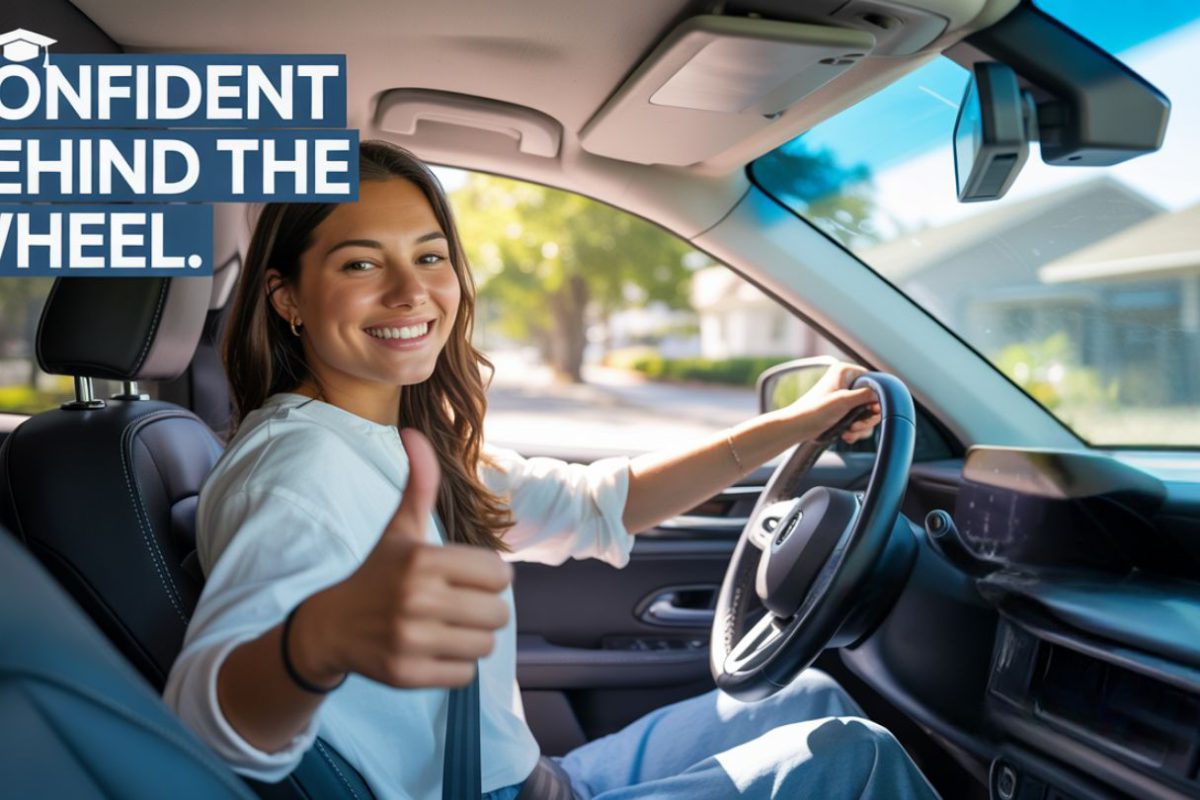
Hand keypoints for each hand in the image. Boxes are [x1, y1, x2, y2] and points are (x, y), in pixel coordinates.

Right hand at [292, 429, 512, 688]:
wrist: (329, 627)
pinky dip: (455, 666)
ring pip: (485, 646)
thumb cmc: (377, 573)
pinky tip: (431, 650)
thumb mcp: (399, 528)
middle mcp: (416, 599)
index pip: (499, 574)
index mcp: (422, 559)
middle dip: (484, 610)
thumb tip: (413, 432)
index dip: (489, 577)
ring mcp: (410, 639)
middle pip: (498, 613)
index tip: (467, 578)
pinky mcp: (406, 674)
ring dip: (472, 639)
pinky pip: (464, 675)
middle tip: (457, 606)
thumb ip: (419, 484)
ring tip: (445, 628)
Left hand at [781, 362, 881, 444]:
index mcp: (845, 371)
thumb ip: (866, 395)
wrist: (797, 427)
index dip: (876, 398)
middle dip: (867, 417)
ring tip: (849, 432)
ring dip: (861, 426)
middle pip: (873, 400)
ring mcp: (845, 397)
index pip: (874, 381)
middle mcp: (846, 382)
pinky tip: (846, 435)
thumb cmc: (815, 410)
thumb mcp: (843, 401)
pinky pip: (859, 421)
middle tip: (856, 425)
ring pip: (867, 413)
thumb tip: (882, 394)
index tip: (873, 411)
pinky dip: (855, 430)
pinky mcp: (843, 411)